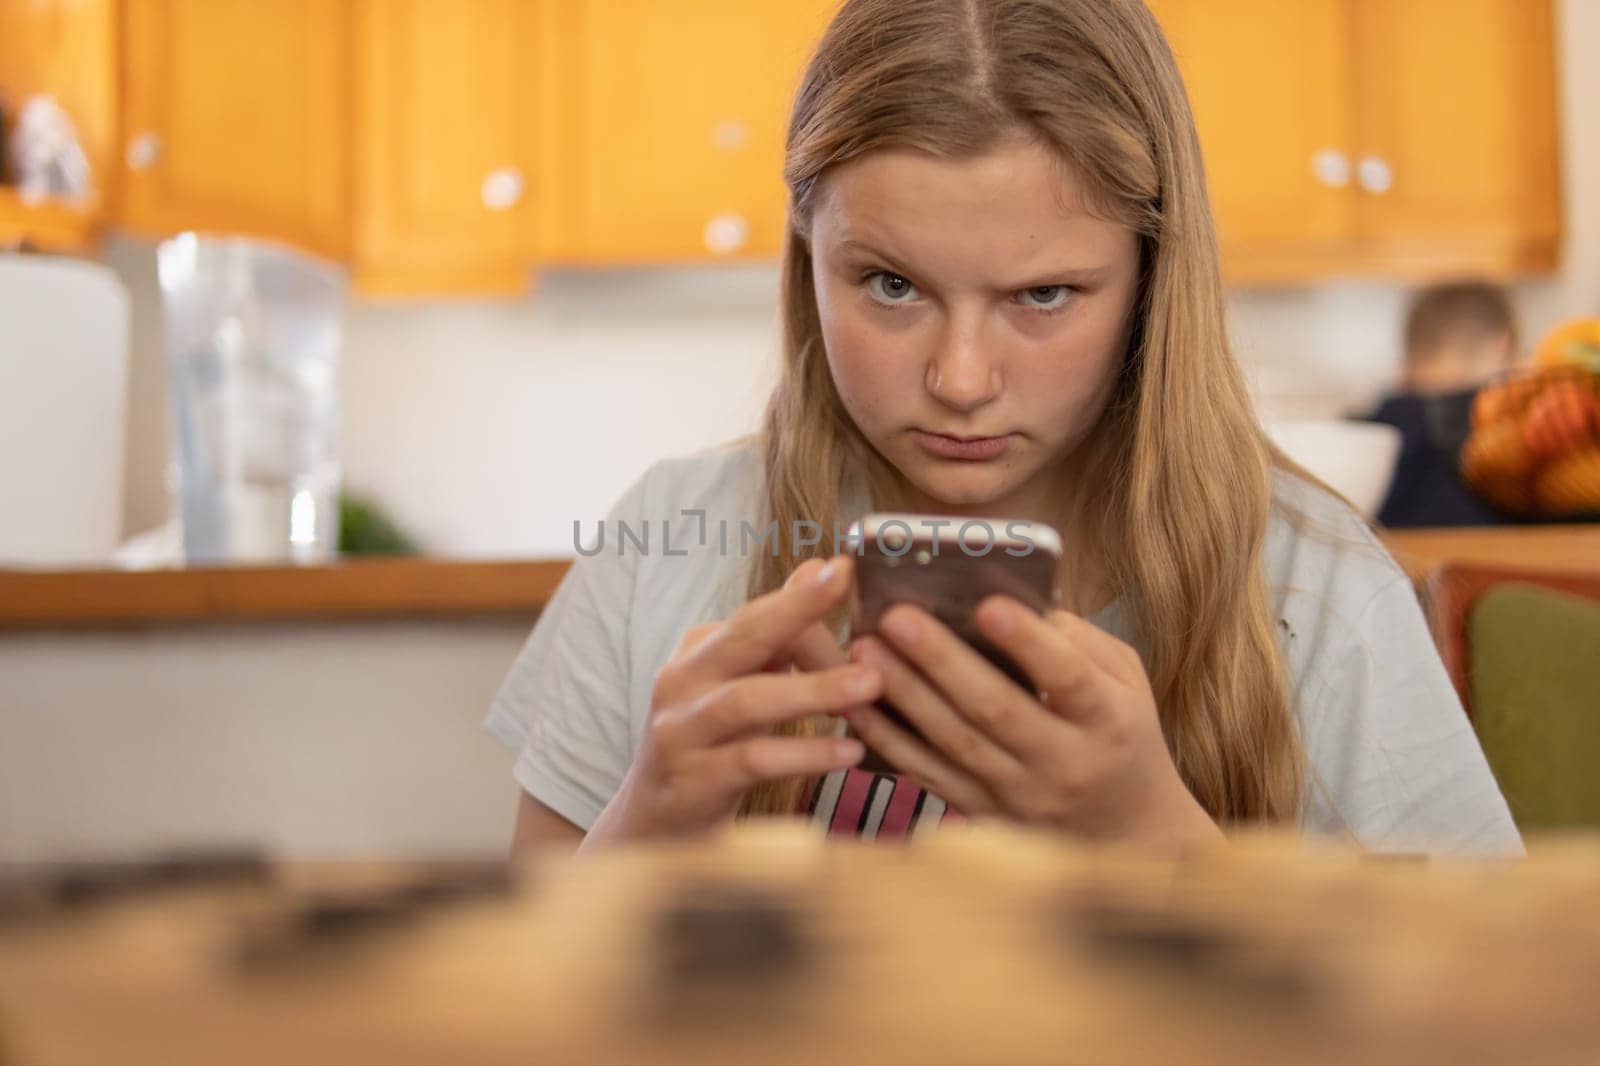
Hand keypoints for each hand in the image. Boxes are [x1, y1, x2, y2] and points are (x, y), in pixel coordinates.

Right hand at [584, 556, 880, 848]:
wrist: (653, 825)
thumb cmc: (711, 748)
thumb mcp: (739, 686)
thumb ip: (776, 635)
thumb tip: (816, 568)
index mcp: (698, 653)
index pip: (754, 617)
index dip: (802, 599)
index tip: (845, 569)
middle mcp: (682, 683)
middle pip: (742, 639)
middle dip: (795, 610)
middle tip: (844, 587)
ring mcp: (681, 733)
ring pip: (748, 701)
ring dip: (812, 690)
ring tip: (869, 684)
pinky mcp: (692, 782)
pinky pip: (752, 760)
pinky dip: (802, 753)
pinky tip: (849, 752)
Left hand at [844, 597, 1221, 853]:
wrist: (1126, 829)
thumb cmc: (1120, 732)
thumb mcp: (1125, 680)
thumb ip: (1076, 640)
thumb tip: (1009, 596)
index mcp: (1107, 721)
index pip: (1069, 678)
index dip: (1029, 642)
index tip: (987, 603)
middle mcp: (1064, 762)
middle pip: (996, 709)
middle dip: (941, 660)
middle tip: (896, 615)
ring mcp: (1019, 794)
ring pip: (953, 742)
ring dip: (904, 693)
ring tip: (865, 648)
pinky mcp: (984, 812)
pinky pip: (928, 774)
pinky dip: (888, 739)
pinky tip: (855, 704)